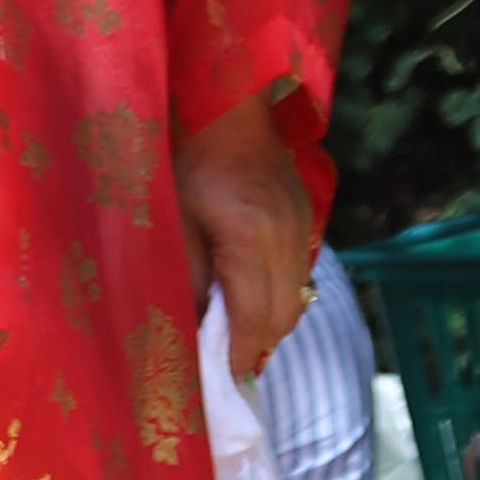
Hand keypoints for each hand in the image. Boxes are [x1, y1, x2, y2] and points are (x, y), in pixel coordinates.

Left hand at [177, 87, 320, 385]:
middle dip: (257, 346)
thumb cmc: (185, 158)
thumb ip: (188, 278)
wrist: (224, 101)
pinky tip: (252, 293)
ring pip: (297, 297)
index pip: (255, 320)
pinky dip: (280, 292)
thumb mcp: (174, 221)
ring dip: (271, 322)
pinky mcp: (304, 213)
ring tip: (237, 333)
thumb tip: (193, 332)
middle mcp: (285, 236)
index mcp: (250, 239)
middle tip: (226, 362)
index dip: (240, 356)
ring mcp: (301, 223)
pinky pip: (299, 271)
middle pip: (284, 316)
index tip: (222, 379)